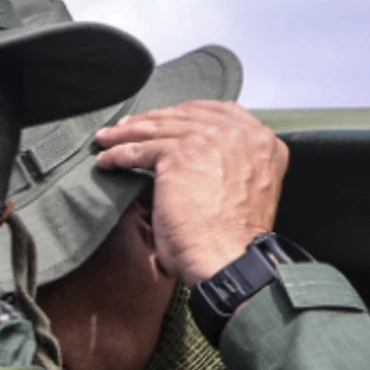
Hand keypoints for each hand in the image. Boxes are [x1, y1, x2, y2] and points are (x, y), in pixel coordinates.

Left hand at [93, 101, 287, 284]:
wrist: (226, 257)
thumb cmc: (232, 239)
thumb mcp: (245, 189)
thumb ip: (232, 166)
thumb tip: (201, 162)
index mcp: (263, 143)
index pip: (219, 112)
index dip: (186, 113)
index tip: (164, 120)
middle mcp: (241, 133)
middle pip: (185, 115)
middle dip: (151, 120)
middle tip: (125, 127)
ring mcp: (211, 140)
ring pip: (159, 128)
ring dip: (126, 134)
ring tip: (106, 140)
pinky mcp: (179, 155)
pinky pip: (140, 148)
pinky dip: (118, 154)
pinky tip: (106, 161)